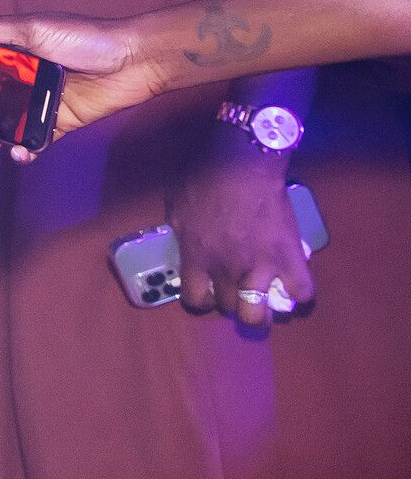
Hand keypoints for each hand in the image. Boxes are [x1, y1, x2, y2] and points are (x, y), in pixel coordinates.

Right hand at [0, 12, 165, 138]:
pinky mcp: (59, 124)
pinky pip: (35, 143)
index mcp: (8, 56)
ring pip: (2, 128)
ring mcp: (37, 105)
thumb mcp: (32, 28)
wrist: (134, 59)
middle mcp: (18, 82)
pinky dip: (24, 152)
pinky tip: (19, 153)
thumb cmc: (86, 37)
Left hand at [164, 141, 312, 328]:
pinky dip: (299, 293)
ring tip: (262, 301)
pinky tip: (293, 285)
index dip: (200, 300)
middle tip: (234, 289)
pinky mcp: (291, 257)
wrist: (242, 165)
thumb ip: (180, 233)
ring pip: (260, 313)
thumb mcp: (176, 208)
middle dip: (229, 302)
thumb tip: (185, 245)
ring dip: (260, 310)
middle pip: (228, 307)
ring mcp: (261, 267)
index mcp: (197, 258)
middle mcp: (227, 270)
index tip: (205, 293)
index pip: (195, 300)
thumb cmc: (202, 179)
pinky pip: (303, 291)